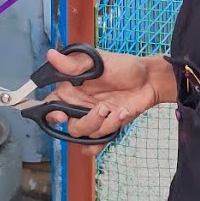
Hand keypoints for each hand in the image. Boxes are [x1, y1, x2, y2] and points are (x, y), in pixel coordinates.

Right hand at [42, 48, 173, 155]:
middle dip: (86, 121)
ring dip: (103, 125)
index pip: (50, 105)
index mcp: (72, 89)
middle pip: (69, 126)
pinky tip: (121, 117)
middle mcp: (79, 106)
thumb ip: (74, 63)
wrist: (149, 80)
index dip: (50, 113)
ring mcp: (92, 118)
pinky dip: (107, 136)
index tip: (61, 114)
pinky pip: (95, 145)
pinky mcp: (106, 128)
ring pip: (84, 135)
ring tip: (118, 110)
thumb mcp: (99, 61)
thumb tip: (51, 55)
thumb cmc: (124, 66)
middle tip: (101, 108)